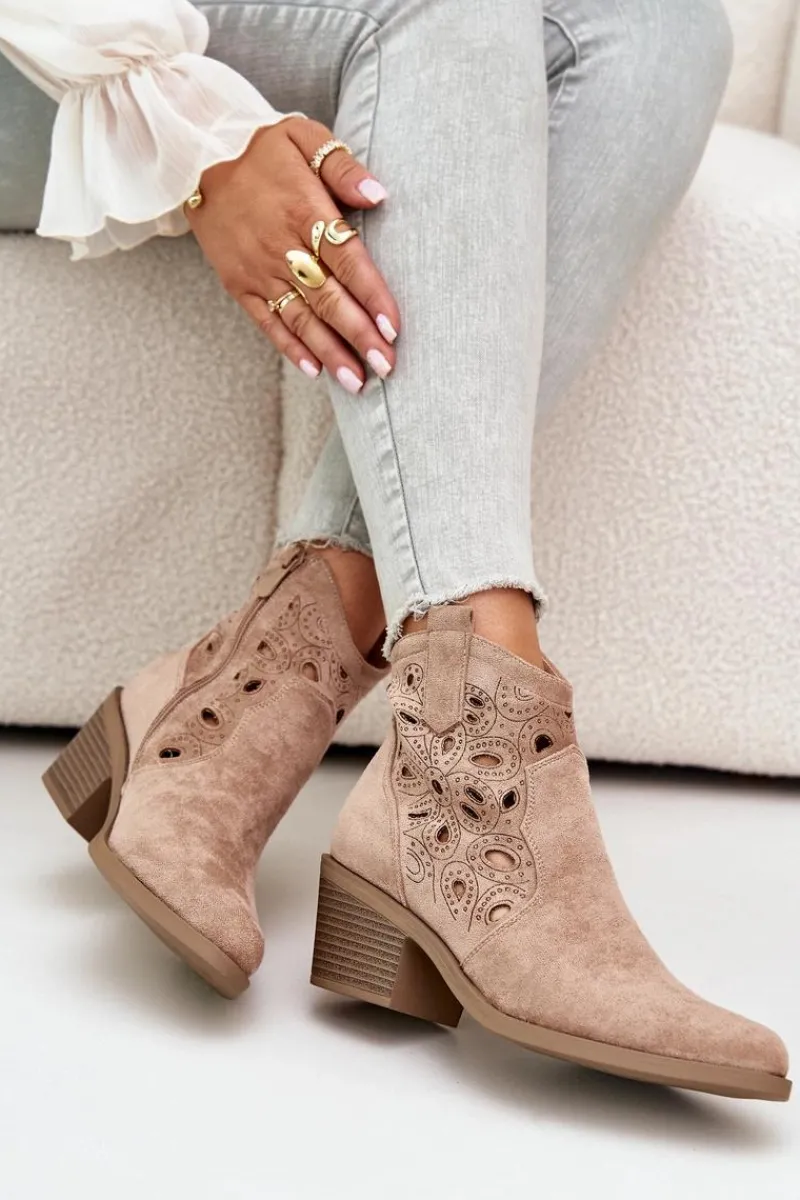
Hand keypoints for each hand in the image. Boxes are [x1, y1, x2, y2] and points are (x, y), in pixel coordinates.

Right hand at [186, 117, 399, 392]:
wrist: (195, 157)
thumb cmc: (260, 150)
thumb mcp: (303, 137)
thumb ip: (342, 166)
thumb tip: (378, 195)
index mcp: (303, 210)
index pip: (347, 261)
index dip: (372, 296)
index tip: (394, 327)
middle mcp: (281, 247)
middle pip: (328, 298)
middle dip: (359, 336)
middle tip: (386, 366)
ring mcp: (258, 270)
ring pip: (301, 319)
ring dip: (331, 353)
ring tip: (358, 383)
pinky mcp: (239, 285)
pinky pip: (268, 322)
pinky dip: (291, 348)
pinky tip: (315, 370)